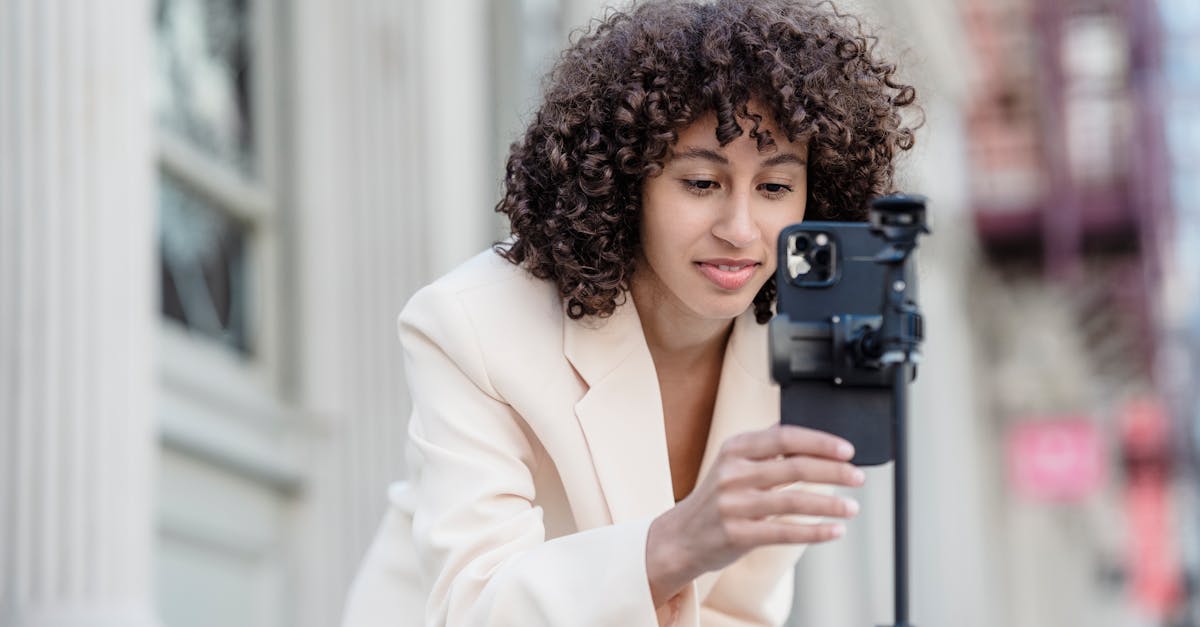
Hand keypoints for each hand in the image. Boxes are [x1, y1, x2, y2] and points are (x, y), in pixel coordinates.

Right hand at [645, 424, 864, 605]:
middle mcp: (733, 473)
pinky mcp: (738, 534)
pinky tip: (834, 531)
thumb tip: (806, 437)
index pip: (784, 437)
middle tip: (857, 476)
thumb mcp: (731, 462)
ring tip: (852, 506)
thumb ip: (764, 447)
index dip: (820, 442)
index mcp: (735, 449)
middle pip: (794, 467)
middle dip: (833, 471)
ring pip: (793, 501)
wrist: (680, 537)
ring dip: (830, 504)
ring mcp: (734, 505)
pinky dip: (815, 532)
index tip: (846, 450)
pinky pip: (785, 532)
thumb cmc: (715, 499)